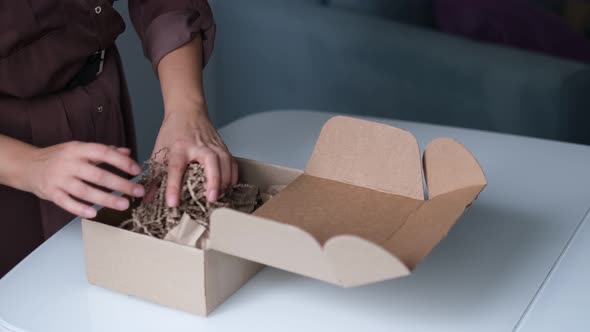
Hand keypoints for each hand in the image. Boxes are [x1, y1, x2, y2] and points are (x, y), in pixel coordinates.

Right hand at [19, 142, 144, 217]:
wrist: (27, 166)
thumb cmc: (59, 157)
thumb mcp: (79, 149)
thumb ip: (104, 151)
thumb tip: (127, 152)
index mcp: (78, 149)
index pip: (103, 153)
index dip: (121, 161)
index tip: (137, 170)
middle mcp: (69, 163)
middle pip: (98, 175)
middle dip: (121, 184)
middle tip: (138, 191)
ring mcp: (59, 179)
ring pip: (85, 191)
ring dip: (107, 199)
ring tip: (124, 204)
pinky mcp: (51, 193)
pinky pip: (67, 203)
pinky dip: (80, 209)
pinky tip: (95, 213)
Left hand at [152, 109, 236, 206]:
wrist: (188, 111)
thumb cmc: (173, 132)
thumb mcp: (159, 151)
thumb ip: (154, 176)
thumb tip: (147, 199)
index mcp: (178, 147)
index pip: (175, 168)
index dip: (173, 187)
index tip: (173, 203)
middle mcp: (198, 146)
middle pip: (210, 162)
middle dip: (213, 181)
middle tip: (211, 199)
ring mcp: (214, 146)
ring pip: (225, 163)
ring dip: (224, 182)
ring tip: (218, 198)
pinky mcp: (224, 148)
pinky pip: (233, 164)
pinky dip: (232, 178)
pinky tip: (227, 188)